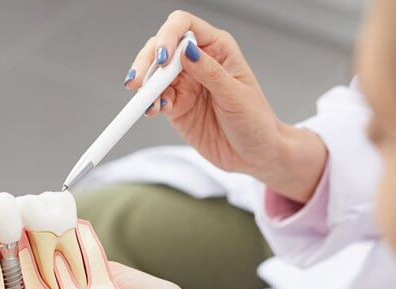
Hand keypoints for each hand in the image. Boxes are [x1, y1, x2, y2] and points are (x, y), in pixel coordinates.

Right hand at [126, 10, 327, 201]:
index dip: (168, 36)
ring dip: (145, 86)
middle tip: (139, 82)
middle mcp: (197, 61)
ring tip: (146, 102)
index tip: (163, 58)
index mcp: (217, 48)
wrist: (254, 155)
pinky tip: (154, 110)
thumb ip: (211, 73)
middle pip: (161, 47)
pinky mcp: (176, 105)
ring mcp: (184, 83)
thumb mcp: (236, 96)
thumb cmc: (255, 122)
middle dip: (147, 62)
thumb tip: (187, 50)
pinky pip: (155, 98)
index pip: (184, 26)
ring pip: (154, 73)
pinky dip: (149, 103)